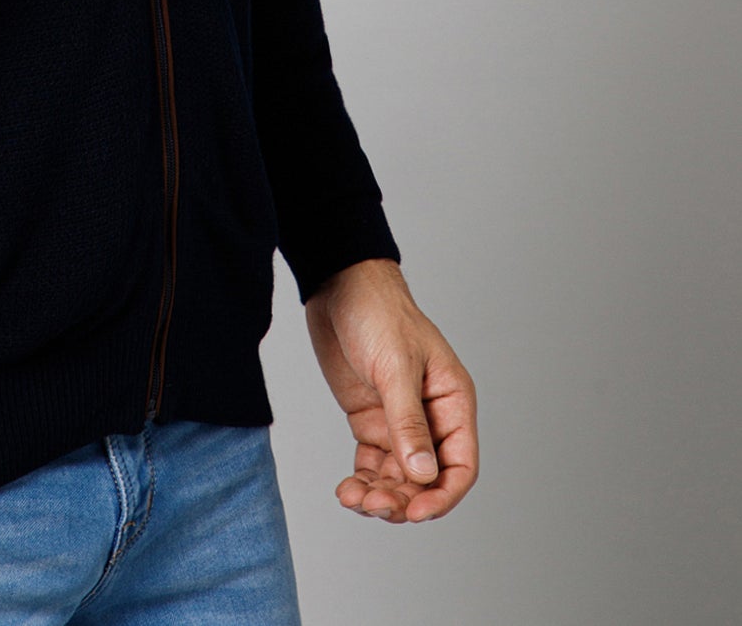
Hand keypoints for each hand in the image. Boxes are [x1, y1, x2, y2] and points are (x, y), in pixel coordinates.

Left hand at [304, 257, 477, 524]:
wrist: (338, 286)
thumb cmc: (378, 313)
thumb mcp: (395, 367)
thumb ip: (408, 421)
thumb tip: (423, 475)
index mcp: (452, 401)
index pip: (460, 465)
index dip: (442, 495)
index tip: (415, 512)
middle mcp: (430, 418)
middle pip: (427, 480)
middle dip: (403, 500)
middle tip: (372, 505)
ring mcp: (399, 421)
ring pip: (399, 478)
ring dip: (380, 496)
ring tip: (352, 498)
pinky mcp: (371, 421)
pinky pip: (373, 465)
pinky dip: (363, 482)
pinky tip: (346, 490)